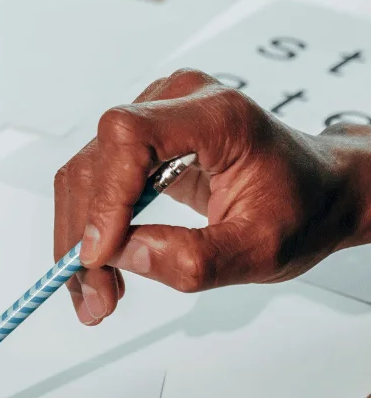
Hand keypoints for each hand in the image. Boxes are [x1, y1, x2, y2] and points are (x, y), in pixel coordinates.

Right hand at [53, 69, 370, 325]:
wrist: (320, 190)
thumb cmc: (303, 208)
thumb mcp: (262, 250)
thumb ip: (195, 258)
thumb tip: (123, 256)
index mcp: (217, 116)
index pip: (130, 138)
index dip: (104, 197)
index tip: (99, 256)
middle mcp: (177, 101)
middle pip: (96, 161)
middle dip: (83, 235)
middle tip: (92, 296)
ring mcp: (154, 115)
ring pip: (84, 175)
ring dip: (78, 238)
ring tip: (95, 291)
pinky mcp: (141, 138)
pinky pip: (94, 180)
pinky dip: (89, 228)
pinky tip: (101, 265)